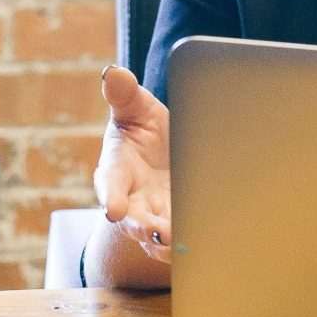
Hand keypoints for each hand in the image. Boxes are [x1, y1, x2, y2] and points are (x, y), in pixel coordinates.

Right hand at [94, 65, 171, 263]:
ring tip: (183, 241)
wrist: (167, 155)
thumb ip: (125, 94)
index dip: (112, 197)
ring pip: (157, 239)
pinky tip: (207, 241)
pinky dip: (190, 244)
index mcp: (117, 170)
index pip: (110, 185)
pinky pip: (180, 243)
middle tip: (159, 232)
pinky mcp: (177, 227)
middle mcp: (133, 200)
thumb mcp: (136, 108)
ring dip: (169, 242)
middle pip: (133, 221)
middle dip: (144, 228)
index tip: (113, 210)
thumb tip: (112, 72)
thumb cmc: (144, 129)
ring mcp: (155, 217)